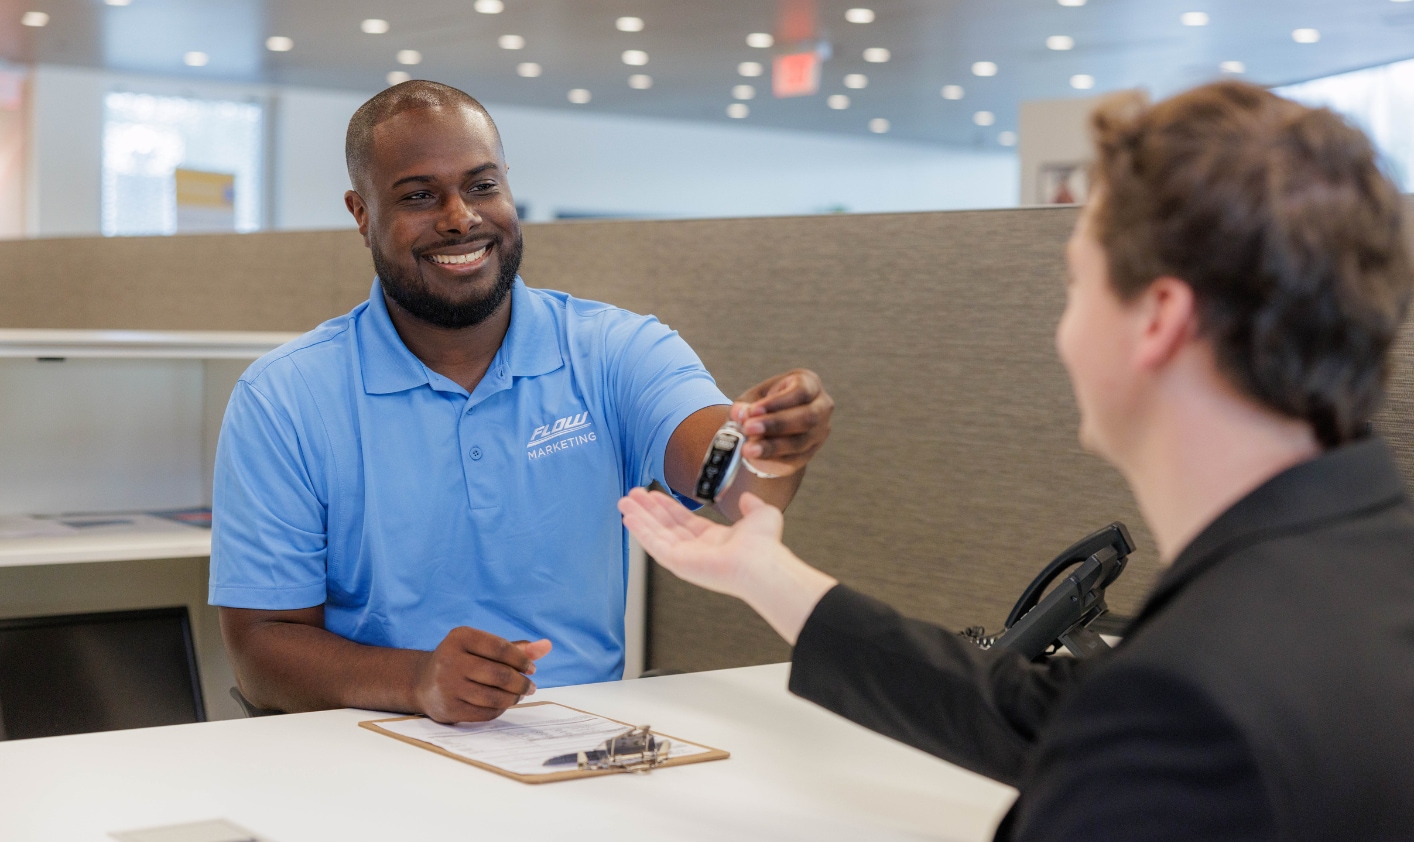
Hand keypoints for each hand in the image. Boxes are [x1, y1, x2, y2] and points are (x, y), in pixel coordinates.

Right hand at [413, 628, 551, 723]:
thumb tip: (547, 646)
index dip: (522, 660)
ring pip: (494, 697)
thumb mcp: (482, 647)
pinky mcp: (448, 708)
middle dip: (521, 683)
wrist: (422, 682)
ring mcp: (447, 686)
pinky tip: (503, 704)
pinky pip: (485, 713)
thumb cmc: (462, 660)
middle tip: (530, 686)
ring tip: (519, 695)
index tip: (532, 668)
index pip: (501, 648)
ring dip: (513, 698)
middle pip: (500, 675)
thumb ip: (515, 648)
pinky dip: (500, 710)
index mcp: (459, 637)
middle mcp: (449, 659)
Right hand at [618, 487, 786, 597]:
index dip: (666, 506)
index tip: (652, 494)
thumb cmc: (764, 545)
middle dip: (648, 509)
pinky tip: (628, 516)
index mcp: (713, 539)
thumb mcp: (761, 515)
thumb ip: (751, 505)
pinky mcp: (676, 562)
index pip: (683, 521)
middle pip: (665, 525)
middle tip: (632, 494)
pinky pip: (653, 544)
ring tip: (624, 501)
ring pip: (656, 533)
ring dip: (639, 517)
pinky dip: (640, 530)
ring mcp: (685, 557)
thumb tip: (746, 498)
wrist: (760, 562)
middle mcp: (696, 549)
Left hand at [731, 369, 832, 476]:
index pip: (800, 392)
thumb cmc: (763, 405)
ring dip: (772, 446)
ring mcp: (819, 433)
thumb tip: (740, 413)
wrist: (770, 427)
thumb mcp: (752, 399)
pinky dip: (772, 459)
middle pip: (807, 417)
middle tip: (748, 428)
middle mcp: (821, 408)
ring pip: (801, 442)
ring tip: (748, 448)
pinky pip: (793, 460)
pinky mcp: (810, 453)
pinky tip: (755, 457)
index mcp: (810, 384)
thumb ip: (745, 406)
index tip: (753, 410)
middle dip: (776, 424)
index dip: (777, 402)